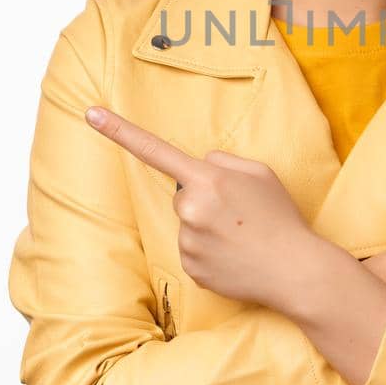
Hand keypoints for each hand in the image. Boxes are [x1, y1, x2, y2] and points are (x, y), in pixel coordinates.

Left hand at [84, 105, 319, 309]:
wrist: (294, 270)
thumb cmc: (280, 217)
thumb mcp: (260, 173)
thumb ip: (225, 161)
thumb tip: (202, 166)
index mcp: (208, 178)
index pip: (155, 150)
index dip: (119, 131)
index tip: (90, 114)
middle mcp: (190, 207)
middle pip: (183, 194)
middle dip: (204, 199)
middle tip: (239, 213)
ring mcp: (188, 241)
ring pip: (187, 224)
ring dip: (207, 227)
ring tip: (241, 237)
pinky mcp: (190, 268)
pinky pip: (191, 251)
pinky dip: (209, 252)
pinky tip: (234, 256)